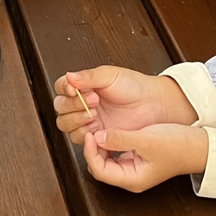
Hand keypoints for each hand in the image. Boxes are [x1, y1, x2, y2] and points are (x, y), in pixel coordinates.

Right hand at [54, 68, 197, 144]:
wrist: (154, 105)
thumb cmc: (135, 87)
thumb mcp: (110, 76)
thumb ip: (88, 76)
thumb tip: (69, 77)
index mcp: (85, 86)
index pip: (62, 87)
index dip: (65, 89)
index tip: (75, 89)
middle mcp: (83, 104)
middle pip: (60, 108)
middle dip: (73, 105)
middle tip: (94, 101)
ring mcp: (90, 121)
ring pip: (66, 125)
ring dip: (77, 120)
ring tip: (95, 114)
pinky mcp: (98, 136)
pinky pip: (80, 140)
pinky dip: (84, 135)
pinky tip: (97, 128)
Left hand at [82, 124, 209, 193]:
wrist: (197, 146)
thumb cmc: (177, 146)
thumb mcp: (146, 140)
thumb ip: (120, 139)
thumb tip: (98, 136)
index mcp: (132, 179)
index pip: (100, 171)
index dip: (90, 152)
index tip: (90, 134)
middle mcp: (130, 177)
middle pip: (99, 167)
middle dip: (92, 149)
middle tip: (91, 129)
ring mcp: (133, 168)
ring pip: (105, 160)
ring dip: (99, 145)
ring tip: (98, 128)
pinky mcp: (136, 159)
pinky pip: (114, 153)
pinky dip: (108, 142)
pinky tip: (108, 130)